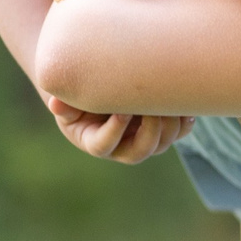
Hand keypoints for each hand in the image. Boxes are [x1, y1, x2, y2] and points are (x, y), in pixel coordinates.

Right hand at [47, 94, 194, 163]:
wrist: (96, 89)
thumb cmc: (77, 94)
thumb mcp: (65, 100)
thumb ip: (62, 104)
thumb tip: (56, 105)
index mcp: (94, 141)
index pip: (103, 146)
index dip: (114, 131)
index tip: (122, 111)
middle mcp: (121, 147)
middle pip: (141, 151)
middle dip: (150, 130)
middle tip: (152, 106)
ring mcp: (144, 140)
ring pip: (162, 143)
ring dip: (169, 124)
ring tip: (169, 99)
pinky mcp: (161, 130)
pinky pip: (179, 132)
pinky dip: (184, 120)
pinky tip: (184, 103)